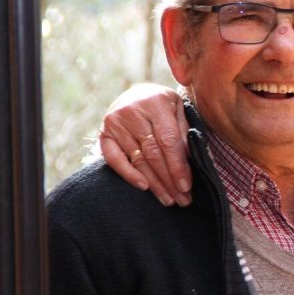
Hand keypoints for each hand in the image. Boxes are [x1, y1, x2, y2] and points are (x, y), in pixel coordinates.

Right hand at [99, 83, 192, 205]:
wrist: (137, 95)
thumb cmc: (164, 105)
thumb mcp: (179, 110)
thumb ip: (185, 132)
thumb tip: (190, 160)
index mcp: (156, 102)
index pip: (168, 140)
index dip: (178, 165)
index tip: (187, 186)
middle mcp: (132, 111)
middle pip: (153, 154)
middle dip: (169, 180)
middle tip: (182, 200)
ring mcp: (115, 123)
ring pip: (138, 160)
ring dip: (155, 183)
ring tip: (169, 199)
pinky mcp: (104, 134)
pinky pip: (115, 160)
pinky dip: (129, 175)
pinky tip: (144, 187)